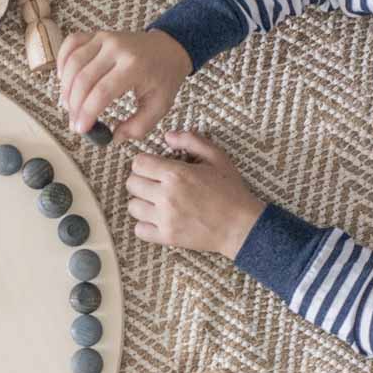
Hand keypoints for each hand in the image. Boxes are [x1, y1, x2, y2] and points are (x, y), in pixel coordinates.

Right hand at [56, 30, 190, 141]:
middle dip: (74, 106)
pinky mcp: (96, 34)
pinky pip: (71, 44)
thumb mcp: (159, 106)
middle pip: (83, 79)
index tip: (81, 130)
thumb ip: (138, 126)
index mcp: (134, 66)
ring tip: (70, 106)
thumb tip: (114, 137)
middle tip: (74, 123)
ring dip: (66, 88)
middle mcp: (117, 48)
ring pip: (73, 63)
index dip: (86, 113)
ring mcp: (104, 38)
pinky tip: (65, 80)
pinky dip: (62, 62)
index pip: (101, 92)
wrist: (168, 47)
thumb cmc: (163, 77)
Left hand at [125, 132, 265, 257]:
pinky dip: (145, 225)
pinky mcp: (167, 237)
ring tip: (157, 202)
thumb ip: (191, 141)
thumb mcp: (217, 158)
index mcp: (176, 174)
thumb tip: (168, 136)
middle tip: (156, 184)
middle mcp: (166, 196)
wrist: (241, 225)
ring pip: (132, 206)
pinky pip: (139, 229)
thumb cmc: (230, 191)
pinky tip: (158, 219)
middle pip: (131, 183)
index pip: (138, 163)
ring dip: (142, 202)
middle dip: (142, 180)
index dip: (144, 163)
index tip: (154, 167)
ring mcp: (165, 218)